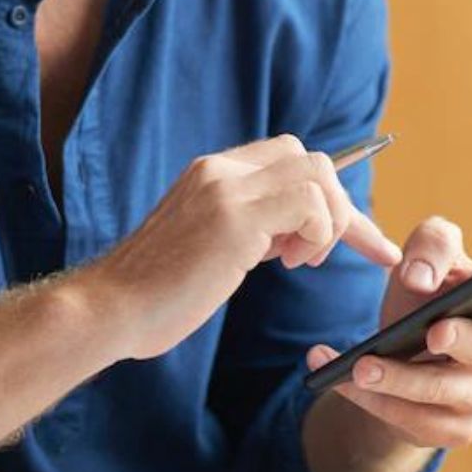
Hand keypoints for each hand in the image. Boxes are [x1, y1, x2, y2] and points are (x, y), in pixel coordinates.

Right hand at [81, 135, 401, 359]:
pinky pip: (309, 203)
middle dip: (341, 211)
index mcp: (215, 174)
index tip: (363, 240)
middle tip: (318, 259)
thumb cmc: (158, 294)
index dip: (332, 198)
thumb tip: (292, 234)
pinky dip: (318, 233)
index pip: (292, 161)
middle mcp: (220, 170)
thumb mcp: (212, 248)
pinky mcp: (232, 218)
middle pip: (313, 162)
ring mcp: (226, 189)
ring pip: (318, 174)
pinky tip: (290, 263)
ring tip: (298, 262)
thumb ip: (250, 229)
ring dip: (327, 223)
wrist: (108, 310)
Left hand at [307, 217, 471, 447]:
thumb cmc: (421, 297)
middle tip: (432, 334)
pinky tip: (340, 381)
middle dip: (459, 340)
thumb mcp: (422, 258)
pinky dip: (372, 401)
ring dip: (397, 379)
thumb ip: (430, 246)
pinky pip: (414, 422)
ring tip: (358, 366)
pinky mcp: (453, 430)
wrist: (393, 351)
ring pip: (442, 392)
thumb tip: (422, 279)